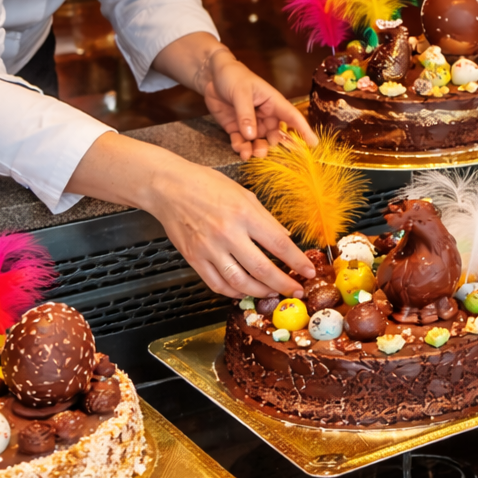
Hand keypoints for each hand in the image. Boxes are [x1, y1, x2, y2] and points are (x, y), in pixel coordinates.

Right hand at [150, 162, 315, 297]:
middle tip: (297, 291)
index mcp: (244, 214)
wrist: (168, 187)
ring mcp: (209, 249)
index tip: (309, 272)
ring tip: (273, 292)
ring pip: (240, 282)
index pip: (279, 244)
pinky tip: (245, 291)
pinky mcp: (194, 259)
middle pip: (262, 269)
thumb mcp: (243, 194)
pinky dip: (234, 292)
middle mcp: (227, 234)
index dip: (298, 262)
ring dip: (261, 292)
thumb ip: (266, 218)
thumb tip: (285, 239)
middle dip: (284, 284)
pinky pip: (217, 284)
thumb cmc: (206, 184)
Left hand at [197, 47, 317, 158]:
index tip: (313, 144)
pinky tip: (238, 149)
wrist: (212, 75)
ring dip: (255, 150)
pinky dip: (241, 148)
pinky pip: (242, 142)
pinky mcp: (236, 128)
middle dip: (271, 146)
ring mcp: (251, 123)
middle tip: (262, 152)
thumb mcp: (241, 92)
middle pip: (275, 135)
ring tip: (247, 154)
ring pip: (259, 142)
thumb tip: (251, 136)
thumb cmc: (233, 76)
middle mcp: (265, 115)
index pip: (292, 117)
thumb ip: (246, 114)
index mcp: (273, 102)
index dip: (304, 130)